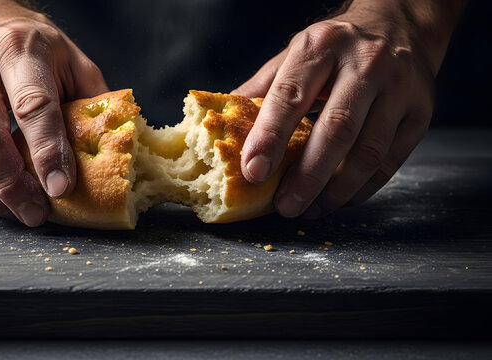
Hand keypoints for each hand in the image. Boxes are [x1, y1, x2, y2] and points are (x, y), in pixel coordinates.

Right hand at [0, 2, 107, 225]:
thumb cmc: (37, 50)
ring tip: (18, 213)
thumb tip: (113, 152)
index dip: (47, 151)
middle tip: (36, 213)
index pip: (32, 106)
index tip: (61, 188)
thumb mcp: (74, 63)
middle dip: (11, 183)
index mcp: (18, 50)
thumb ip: (93, 103)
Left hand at [234, 0, 464, 218]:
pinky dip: (362, 188)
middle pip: (335, 130)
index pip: (290, 95)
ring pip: (367, 152)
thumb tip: (221, 126)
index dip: (269, 137)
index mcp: (321, 46)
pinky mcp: (421, 112)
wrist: (400, 25)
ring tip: (309, 209)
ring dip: (335, 190)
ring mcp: (400, 88)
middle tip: (284, 206)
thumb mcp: (295, 54)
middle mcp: (365, 63)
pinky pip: (389, 162)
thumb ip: (261, 89)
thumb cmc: (336, 48)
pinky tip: (339, 199)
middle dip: (307, 176)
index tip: (252, 172)